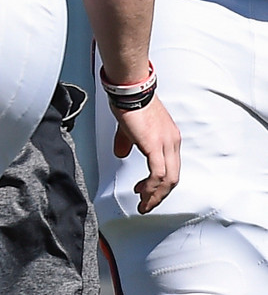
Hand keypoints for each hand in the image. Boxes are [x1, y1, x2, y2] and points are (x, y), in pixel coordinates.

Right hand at [111, 93, 180, 213]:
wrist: (130, 89)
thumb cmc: (130, 102)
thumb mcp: (129, 127)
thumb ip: (127, 142)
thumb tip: (121, 154)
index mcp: (169, 138)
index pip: (171, 167)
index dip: (160, 183)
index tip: (147, 192)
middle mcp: (172, 142)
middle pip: (173, 178)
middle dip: (159, 195)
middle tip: (147, 204)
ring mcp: (166, 144)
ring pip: (168, 179)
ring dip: (155, 195)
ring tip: (143, 203)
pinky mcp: (154, 146)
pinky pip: (158, 174)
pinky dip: (151, 187)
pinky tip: (142, 192)